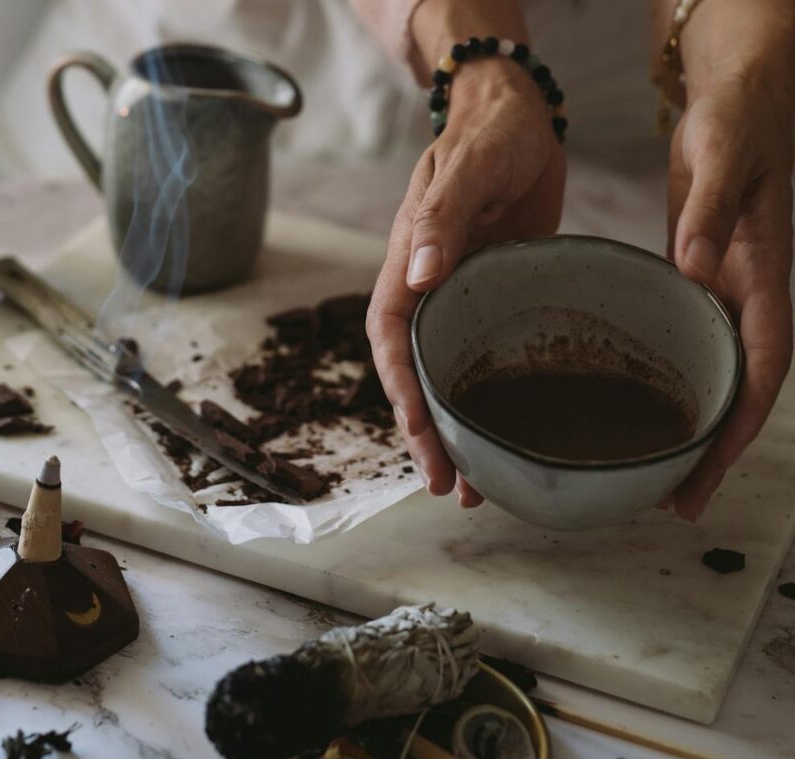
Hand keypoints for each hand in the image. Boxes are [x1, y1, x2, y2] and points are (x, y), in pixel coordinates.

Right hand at [366, 58, 565, 502]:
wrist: (521, 116)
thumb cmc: (491, 135)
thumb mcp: (467, 168)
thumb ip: (441, 218)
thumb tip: (419, 275)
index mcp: (409, 265)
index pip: (392, 339)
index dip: (402, 390)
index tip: (420, 432)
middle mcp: (430, 291)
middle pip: (415, 375)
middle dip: (425, 433)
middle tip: (447, 486)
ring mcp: (463, 300)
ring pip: (449, 377)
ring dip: (456, 431)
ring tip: (473, 488)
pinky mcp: (497, 301)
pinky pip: (486, 360)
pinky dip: (491, 401)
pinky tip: (507, 434)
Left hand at [666, 66, 793, 519]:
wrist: (737, 100)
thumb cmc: (736, 121)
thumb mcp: (723, 157)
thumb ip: (711, 211)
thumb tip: (692, 264)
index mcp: (763, 275)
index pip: (760, 366)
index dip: (739, 424)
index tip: (708, 470)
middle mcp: (747, 295)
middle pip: (738, 388)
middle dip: (713, 450)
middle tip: (677, 503)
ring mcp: (724, 292)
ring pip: (714, 374)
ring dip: (693, 427)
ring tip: (656, 478)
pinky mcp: (698, 282)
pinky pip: (689, 345)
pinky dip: (673, 383)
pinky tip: (643, 407)